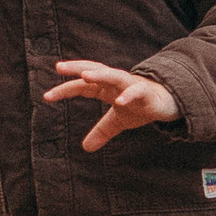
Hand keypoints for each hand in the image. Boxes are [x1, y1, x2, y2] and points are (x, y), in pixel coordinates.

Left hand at [44, 59, 180, 151]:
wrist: (169, 103)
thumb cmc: (141, 106)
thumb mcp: (118, 121)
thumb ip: (101, 131)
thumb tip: (85, 148)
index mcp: (106, 87)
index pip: (82, 86)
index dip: (65, 89)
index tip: (47, 96)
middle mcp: (116, 82)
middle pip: (94, 70)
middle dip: (77, 67)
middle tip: (59, 67)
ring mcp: (131, 85)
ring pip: (114, 75)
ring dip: (100, 74)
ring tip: (85, 75)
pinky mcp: (146, 93)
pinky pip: (137, 91)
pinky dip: (129, 95)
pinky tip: (120, 101)